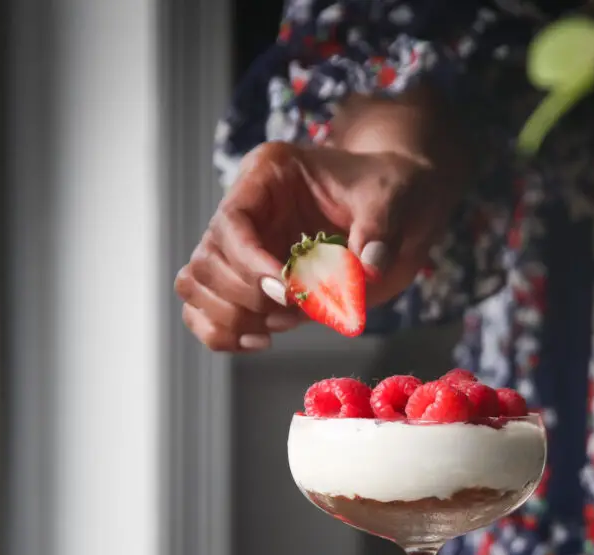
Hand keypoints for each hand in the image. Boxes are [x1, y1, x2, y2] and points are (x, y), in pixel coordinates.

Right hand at [175, 140, 449, 351]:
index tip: (287, 292)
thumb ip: (379, 232)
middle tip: (290, 309)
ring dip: (230, 317)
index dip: (251, 264)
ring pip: (195, 286)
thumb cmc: (391, 192)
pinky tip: (261, 340)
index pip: (232, 223)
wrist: (398, 206)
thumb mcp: (391, 200)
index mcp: (268, 175)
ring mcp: (242, 246)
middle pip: (205, 259)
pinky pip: (208, 311)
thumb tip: (368, 270)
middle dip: (243, 296)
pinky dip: (224, 333)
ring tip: (276, 327)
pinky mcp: (250, 281)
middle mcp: (246, 209)